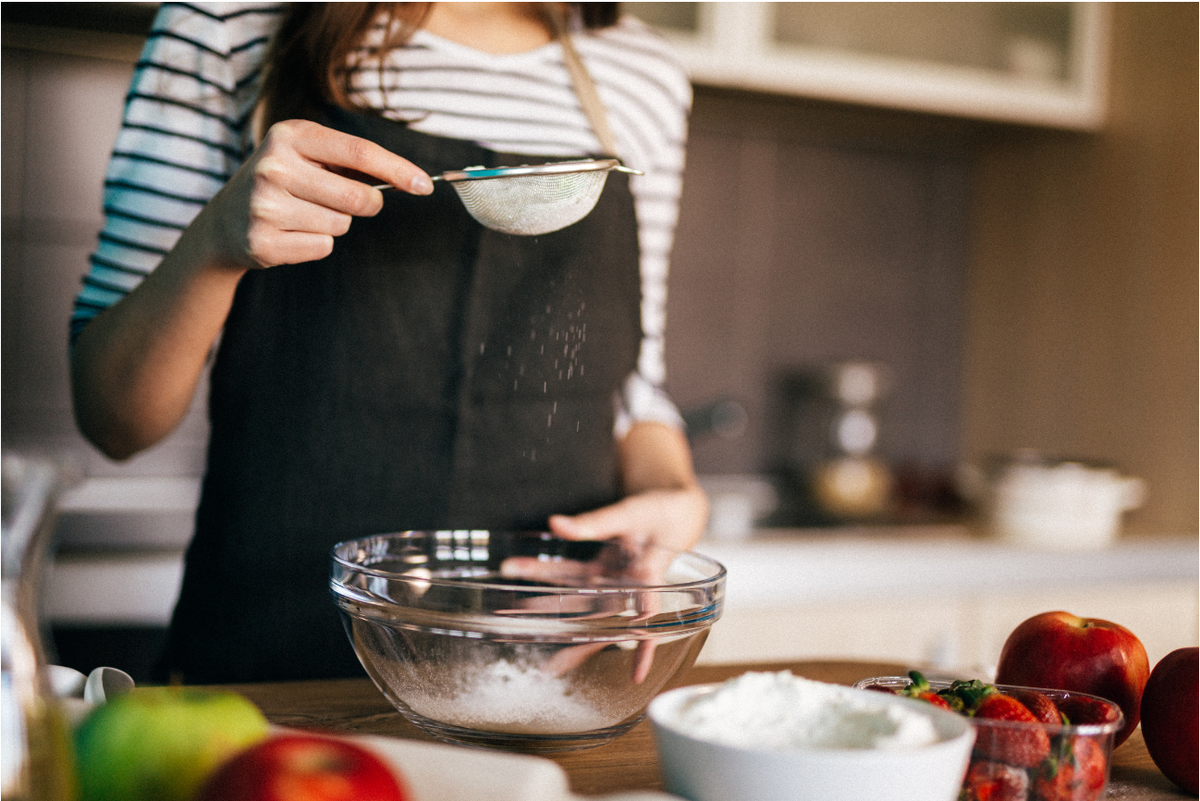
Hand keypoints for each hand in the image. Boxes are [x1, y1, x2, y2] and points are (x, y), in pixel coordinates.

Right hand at [203, 119, 433, 270]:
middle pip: (357, 197)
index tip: (424, 185)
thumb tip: (409, 179)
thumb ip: (351, 162)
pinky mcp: (262, 242)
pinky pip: (322, 247)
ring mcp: (264, 206)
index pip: (359, 152)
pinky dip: (316, 243)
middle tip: (346, 202)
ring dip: (334, 223)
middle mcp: (273, 167)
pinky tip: (291, 233)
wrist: (224, 222)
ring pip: (341, 225)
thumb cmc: (282, 182)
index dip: (397, 170)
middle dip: (366, 204)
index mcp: (289, 135)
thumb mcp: (306, 156)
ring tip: (303, 214)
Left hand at [501, 484, 708, 683]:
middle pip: (604, 619)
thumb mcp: (631, 512)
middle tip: (552, 667)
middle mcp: (630, 586)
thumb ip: (595, 522)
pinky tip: (517, 568)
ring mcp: (612, 580)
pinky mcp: (600, 570)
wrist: (672, 511)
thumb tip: (555, 524)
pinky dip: (544, 572)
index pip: (648, 612)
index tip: (637, 674)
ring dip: (551, 607)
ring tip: (518, 619)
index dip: (644, 645)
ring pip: (580, 601)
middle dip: (579, 642)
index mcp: (648, 575)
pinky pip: (571, 575)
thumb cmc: (660, 513)